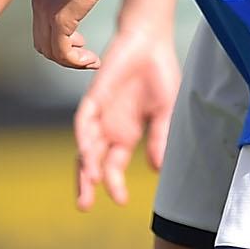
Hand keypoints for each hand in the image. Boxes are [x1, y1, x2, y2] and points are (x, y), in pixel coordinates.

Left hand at [32, 0, 117, 70]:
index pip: (42, 29)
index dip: (60, 42)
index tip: (80, 43)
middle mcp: (38, 3)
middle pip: (43, 44)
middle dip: (64, 55)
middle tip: (85, 56)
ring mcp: (45, 12)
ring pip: (52, 52)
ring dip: (72, 62)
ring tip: (90, 61)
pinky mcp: (59, 19)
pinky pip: (63, 53)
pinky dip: (77, 62)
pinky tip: (92, 59)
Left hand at [72, 20, 183, 208]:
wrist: (149, 42)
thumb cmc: (159, 75)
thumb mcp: (165, 113)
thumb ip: (159, 139)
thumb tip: (157, 170)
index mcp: (125, 134)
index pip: (114, 165)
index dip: (115, 184)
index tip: (121, 201)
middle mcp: (109, 128)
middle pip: (92, 161)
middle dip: (87, 184)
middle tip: (84, 206)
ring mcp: (100, 113)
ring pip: (85, 145)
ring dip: (85, 165)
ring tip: (90, 184)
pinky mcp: (95, 97)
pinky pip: (85, 121)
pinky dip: (85, 138)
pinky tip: (89, 153)